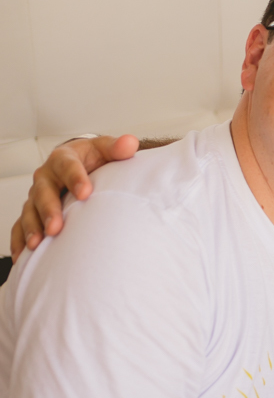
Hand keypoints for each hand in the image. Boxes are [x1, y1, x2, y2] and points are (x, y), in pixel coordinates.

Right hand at [10, 134, 137, 258]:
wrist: (80, 163)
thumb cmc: (94, 158)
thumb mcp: (105, 149)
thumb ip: (117, 148)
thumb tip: (130, 143)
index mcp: (64, 158)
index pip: (68, 166)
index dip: (75, 179)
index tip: (86, 193)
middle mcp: (46, 176)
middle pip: (43, 192)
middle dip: (49, 210)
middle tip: (56, 227)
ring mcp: (37, 194)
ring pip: (29, 210)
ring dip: (32, 227)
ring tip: (37, 244)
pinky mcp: (32, 210)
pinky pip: (20, 225)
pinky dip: (19, 239)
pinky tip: (22, 254)